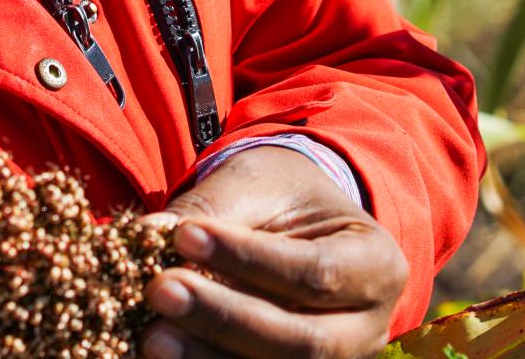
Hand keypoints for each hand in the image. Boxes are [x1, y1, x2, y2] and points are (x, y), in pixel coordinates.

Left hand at [137, 143, 406, 357]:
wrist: (297, 223)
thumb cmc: (281, 196)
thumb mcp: (256, 184)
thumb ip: (212, 211)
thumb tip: (148, 234)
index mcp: (376, 265)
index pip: (315, 273)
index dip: (248, 260)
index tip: (184, 236)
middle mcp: (368, 328)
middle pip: (302, 342)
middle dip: (226, 319)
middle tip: (160, 291)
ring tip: (153, 336)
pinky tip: (165, 355)